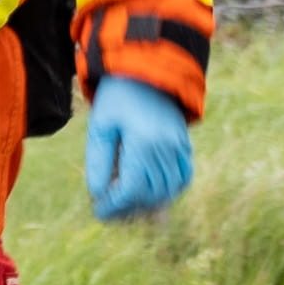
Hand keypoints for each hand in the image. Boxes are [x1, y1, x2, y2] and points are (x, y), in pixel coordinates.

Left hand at [82, 73, 198, 222]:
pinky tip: (151, 192)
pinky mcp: (185, 144)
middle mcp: (166, 147)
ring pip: (168, 190)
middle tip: (110, 210)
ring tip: (127, 203)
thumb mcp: (100, 125)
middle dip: (128, 208)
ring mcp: (179, 146)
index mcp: (143, 141)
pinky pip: (183, 177)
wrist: (146, 72)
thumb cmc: (117, 97)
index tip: (100, 212)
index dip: (115, 206)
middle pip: (150, 194)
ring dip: (148, 203)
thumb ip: (98, 160)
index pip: (131, 189)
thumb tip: (98, 194)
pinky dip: (169, 191)